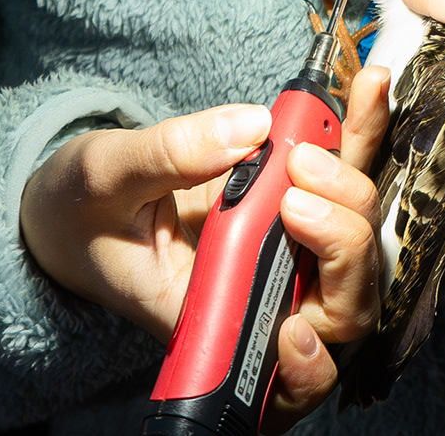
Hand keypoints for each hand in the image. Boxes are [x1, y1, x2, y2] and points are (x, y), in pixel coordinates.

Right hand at [19, 67, 389, 431]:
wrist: (74, 204)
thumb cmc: (77, 213)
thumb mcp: (103, 178)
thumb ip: (169, 156)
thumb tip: (249, 129)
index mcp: (209, 321)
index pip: (287, 358)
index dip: (312, 347)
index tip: (297, 277)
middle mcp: (260, 300)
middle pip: (345, 304)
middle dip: (344, 235)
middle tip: (303, 165)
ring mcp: (285, 255)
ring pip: (358, 242)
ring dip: (357, 180)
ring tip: (328, 118)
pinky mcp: (294, 208)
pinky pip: (345, 185)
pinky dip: (363, 137)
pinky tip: (370, 86)